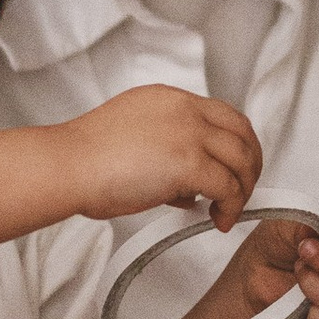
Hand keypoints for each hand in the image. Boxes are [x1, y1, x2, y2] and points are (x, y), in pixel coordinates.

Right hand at [55, 84, 261, 230]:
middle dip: (250, 163)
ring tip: (229, 211)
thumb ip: (164, 154)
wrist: (68, 165)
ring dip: (243, 188)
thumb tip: (187, 189)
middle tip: (243, 189)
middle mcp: (184, 109)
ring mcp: (188, 133)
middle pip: (242, 130)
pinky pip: (228, 186)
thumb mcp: (132, 140)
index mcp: (169, 99)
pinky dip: (231, 206)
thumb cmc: (86, 158)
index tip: (233, 165)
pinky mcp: (188, 162)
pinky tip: (218, 220)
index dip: (234, 142)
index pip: (221, 114)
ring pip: (241, 158)